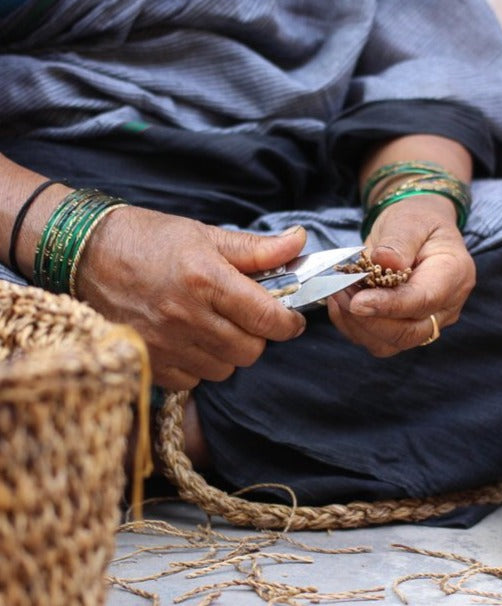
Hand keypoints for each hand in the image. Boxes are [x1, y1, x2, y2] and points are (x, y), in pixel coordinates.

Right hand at [75, 207, 306, 389]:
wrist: (87, 255)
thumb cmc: (149, 240)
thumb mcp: (205, 236)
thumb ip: (257, 249)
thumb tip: (299, 243)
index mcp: (206, 280)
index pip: (267, 318)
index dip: (289, 322)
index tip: (292, 319)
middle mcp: (186, 316)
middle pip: (251, 351)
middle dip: (258, 336)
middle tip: (248, 317)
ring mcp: (165, 344)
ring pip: (225, 369)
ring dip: (229, 351)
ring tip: (215, 325)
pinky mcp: (148, 363)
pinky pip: (194, 381)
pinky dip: (201, 365)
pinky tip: (190, 339)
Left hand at [327, 194, 474, 355]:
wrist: (416, 230)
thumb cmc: (417, 222)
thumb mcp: (410, 221)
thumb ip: (399, 241)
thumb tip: (384, 260)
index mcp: (454, 276)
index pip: (422, 301)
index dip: (389, 305)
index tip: (358, 301)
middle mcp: (444, 307)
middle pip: (408, 333)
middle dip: (368, 319)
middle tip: (340, 293)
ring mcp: (424, 322)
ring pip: (389, 343)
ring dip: (356, 324)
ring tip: (338, 293)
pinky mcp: (402, 328)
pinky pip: (375, 341)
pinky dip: (352, 326)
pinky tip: (340, 302)